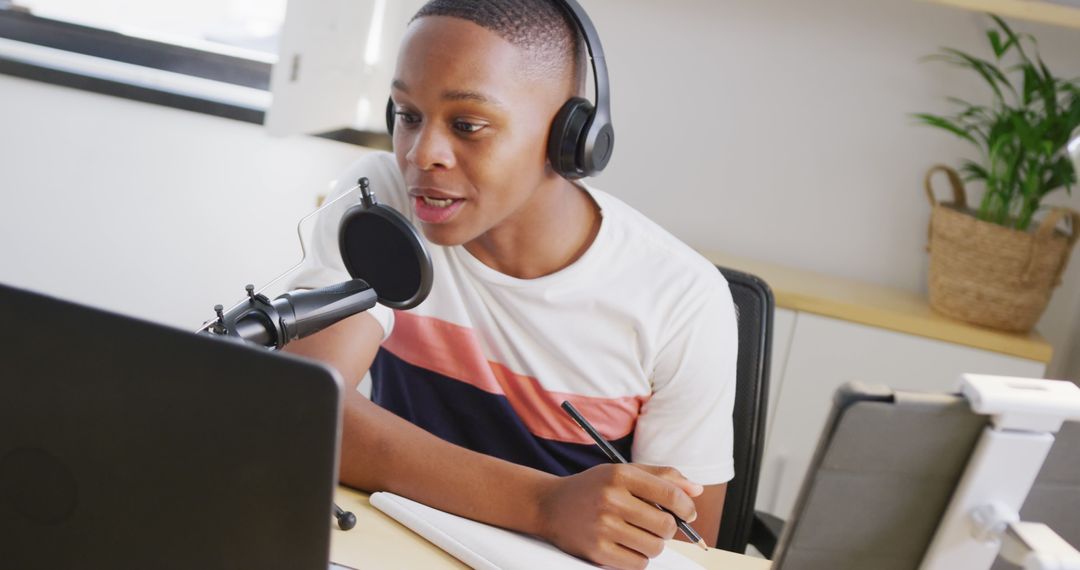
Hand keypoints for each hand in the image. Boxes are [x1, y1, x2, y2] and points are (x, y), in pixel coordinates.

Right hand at [535, 463, 703, 569]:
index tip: (687, 514)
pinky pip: (638, 564)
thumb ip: (661, 477)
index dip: (686, 507)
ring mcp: (603, 526)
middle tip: (657, 525)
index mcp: (620, 475)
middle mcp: (611, 499)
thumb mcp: (623, 473)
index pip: (670, 494)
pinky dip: (638, 558)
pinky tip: (626, 546)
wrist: (549, 506)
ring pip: (654, 547)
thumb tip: (696, 490)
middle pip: (666, 526)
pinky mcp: (597, 551)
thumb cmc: (593, 488)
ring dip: (653, 544)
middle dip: (668, 529)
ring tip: (638, 534)